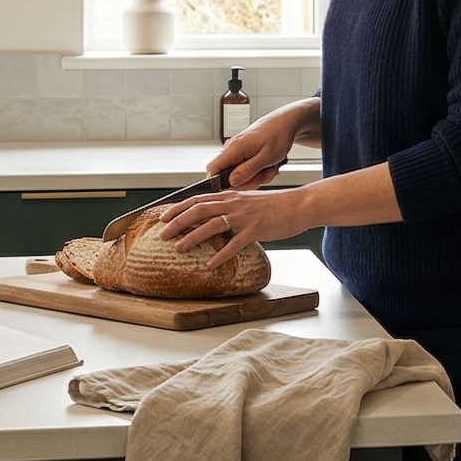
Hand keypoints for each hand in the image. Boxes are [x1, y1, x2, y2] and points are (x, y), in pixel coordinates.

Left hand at [157, 185, 314, 268]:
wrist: (299, 205)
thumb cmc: (275, 206)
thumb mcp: (249, 201)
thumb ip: (231, 206)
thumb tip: (215, 216)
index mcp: (231, 196)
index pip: (198, 199)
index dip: (178, 208)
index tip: (163, 217)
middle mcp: (234, 204)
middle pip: (198, 210)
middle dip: (177, 222)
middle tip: (162, 234)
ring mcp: (244, 217)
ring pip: (211, 225)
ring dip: (192, 237)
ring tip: (178, 248)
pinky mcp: (256, 230)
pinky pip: (235, 243)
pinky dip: (221, 254)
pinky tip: (211, 264)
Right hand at [210, 98, 319, 190]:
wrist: (284, 123)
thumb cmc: (278, 136)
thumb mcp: (267, 157)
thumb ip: (248, 170)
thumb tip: (231, 182)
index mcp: (234, 148)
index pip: (212, 170)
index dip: (221, 183)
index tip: (242, 184)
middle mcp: (231, 149)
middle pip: (227, 177)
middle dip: (248, 181)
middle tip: (265, 173)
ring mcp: (236, 152)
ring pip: (239, 175)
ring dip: (256, 176)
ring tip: (269, 166)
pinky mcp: (242, 154)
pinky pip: (246, 170)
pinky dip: (258, 172)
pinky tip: (268, 165)